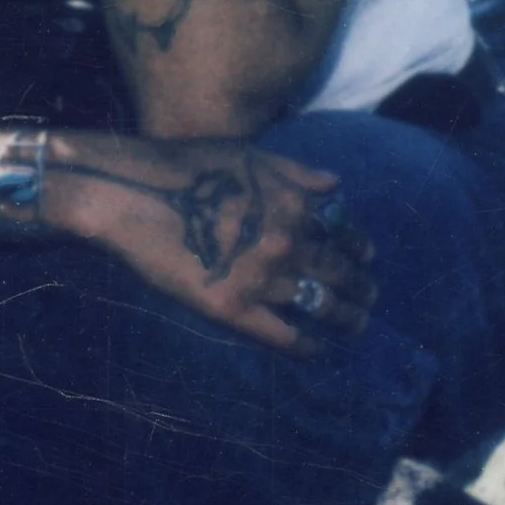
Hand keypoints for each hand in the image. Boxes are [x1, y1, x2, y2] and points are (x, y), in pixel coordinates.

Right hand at [44, 127, 374, 354]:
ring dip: (345, 318)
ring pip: (321, 305)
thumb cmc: (188, 166)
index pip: (344, 232)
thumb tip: (336, 184)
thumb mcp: (252, 155)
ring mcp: (263, 279)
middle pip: (341, 273)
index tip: (367, 259)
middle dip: (362, 289)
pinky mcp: (233, 308)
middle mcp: (289, 243)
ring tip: (355, 326)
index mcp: (295, 205)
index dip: (360, 248)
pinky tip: (314, 349)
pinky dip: (305, 345)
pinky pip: (283, 335)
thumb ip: (298, 172)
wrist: (134, 193)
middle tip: (370, 299)